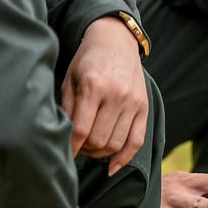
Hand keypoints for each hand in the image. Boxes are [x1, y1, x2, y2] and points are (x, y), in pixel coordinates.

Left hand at [61, 15, 148, 172]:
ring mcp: (133, 102)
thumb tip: (64, 137)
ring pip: (116, 143)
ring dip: (100, 152)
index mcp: (95, 86)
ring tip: (90, 148)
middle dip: (85, 150)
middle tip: (77, 147)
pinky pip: (137, 140)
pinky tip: (112, 166)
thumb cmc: (87, 60)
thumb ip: (67, 107)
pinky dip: (124, 158)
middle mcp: (117, 95)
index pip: (82, 129)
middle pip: (99, 139)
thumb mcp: (70, 78)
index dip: (71, 147)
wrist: (116, 40)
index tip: (63, 153)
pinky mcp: (144, 107)